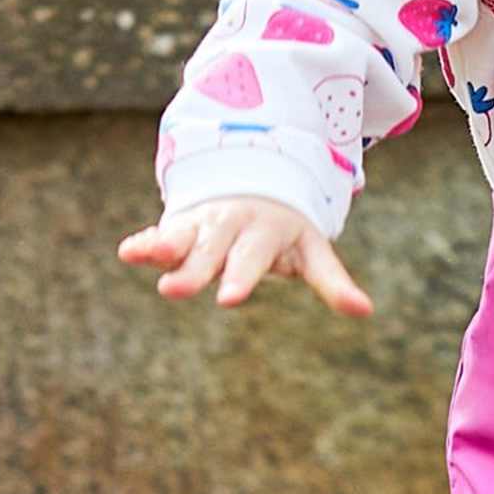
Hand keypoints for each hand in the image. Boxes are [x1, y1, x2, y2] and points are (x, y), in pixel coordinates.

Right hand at [116, 197, 372, 318]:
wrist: (256, 183)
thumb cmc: (286, 232)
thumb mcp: (311, 251)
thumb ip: (333, 281)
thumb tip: (366, 311)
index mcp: (266, 233)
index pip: (253, 259)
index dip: (241, 278)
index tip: (228, 300)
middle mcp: (233, 226)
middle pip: (213, 252)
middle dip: (195, 270)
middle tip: (176, 292)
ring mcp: (204, 224)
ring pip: (184, 238)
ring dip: (164, 250)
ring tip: (146, 263)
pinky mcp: (180, 225)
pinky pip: (161, 233)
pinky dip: (145, 243)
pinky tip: (128, 252)